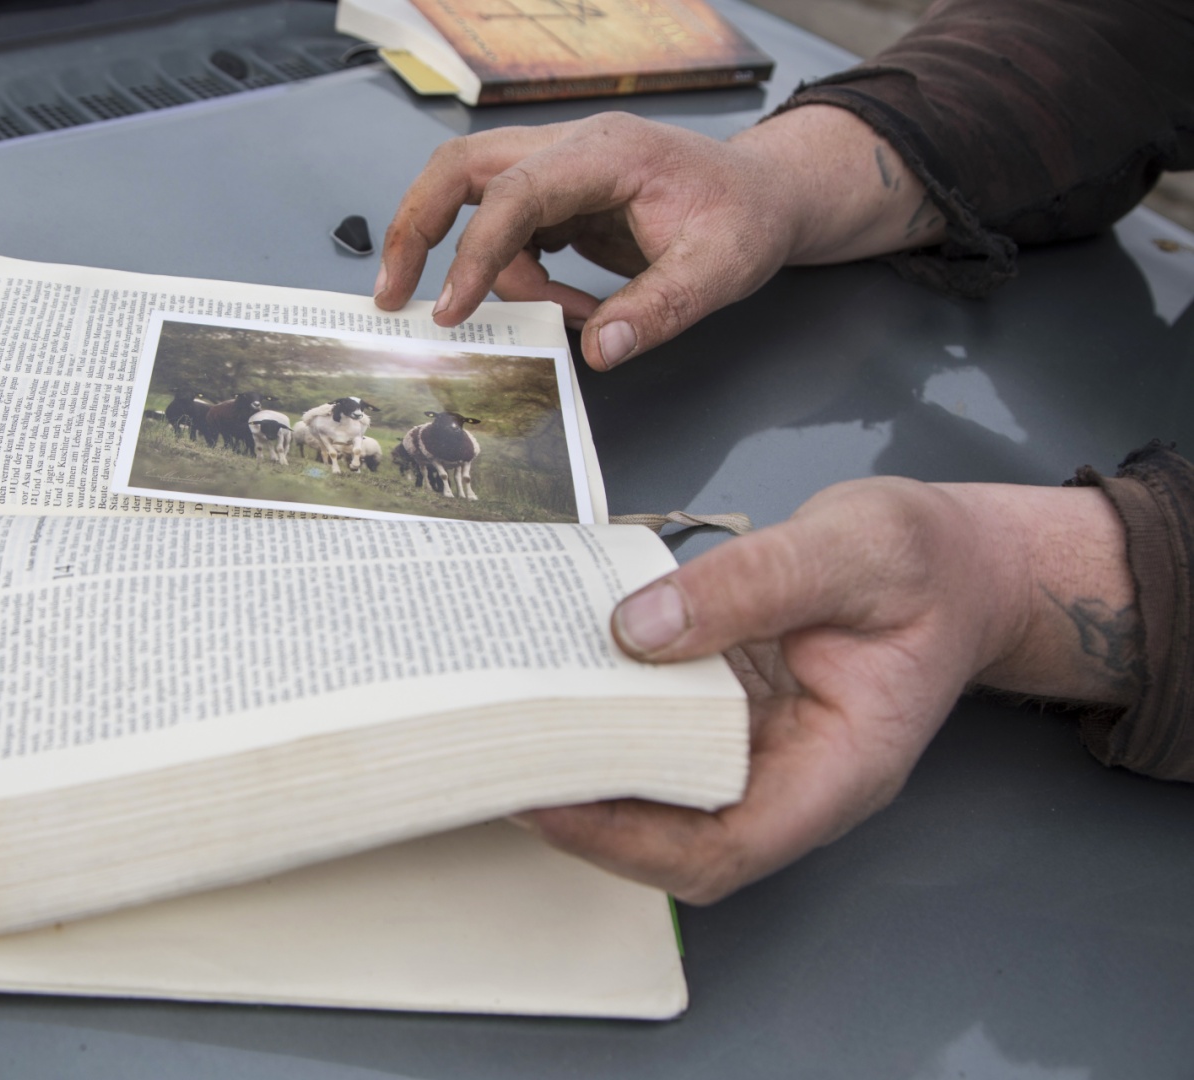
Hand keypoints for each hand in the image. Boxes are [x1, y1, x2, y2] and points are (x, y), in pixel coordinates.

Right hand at [375, 107, 944, 369]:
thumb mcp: (720, 270)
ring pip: (470, 194)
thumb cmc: (745, 220)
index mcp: (606, 153)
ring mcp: (559, 169)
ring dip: (463, 258)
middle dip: (416, 227)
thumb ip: (658, 311)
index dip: (476, 253)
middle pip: (460, 168)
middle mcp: (571, 149)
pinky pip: (505, 228)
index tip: (451, 310)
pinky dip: (509, 272)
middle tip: (392, 292)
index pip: (514, 193)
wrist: (764, 196)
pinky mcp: (557, 197)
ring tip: (517, 317)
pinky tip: (555, 306)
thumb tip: (598, 351)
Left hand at [518, 478, 1136, 902]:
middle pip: (677, 837)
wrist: (960, 561)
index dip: (630, 843)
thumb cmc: (928, 564)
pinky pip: (662, 732)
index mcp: (840, 768)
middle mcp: (794, 776)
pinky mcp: (733, 713)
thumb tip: (638, 627)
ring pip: (661, 791)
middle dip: (587, 814)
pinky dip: (609, 713)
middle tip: (502, 759)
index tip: (551, 803)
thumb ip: (749, 584)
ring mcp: (760, 749)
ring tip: (511, 725)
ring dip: (587, 766)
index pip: (725, 848)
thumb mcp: (849, 548)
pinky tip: (558, 678)